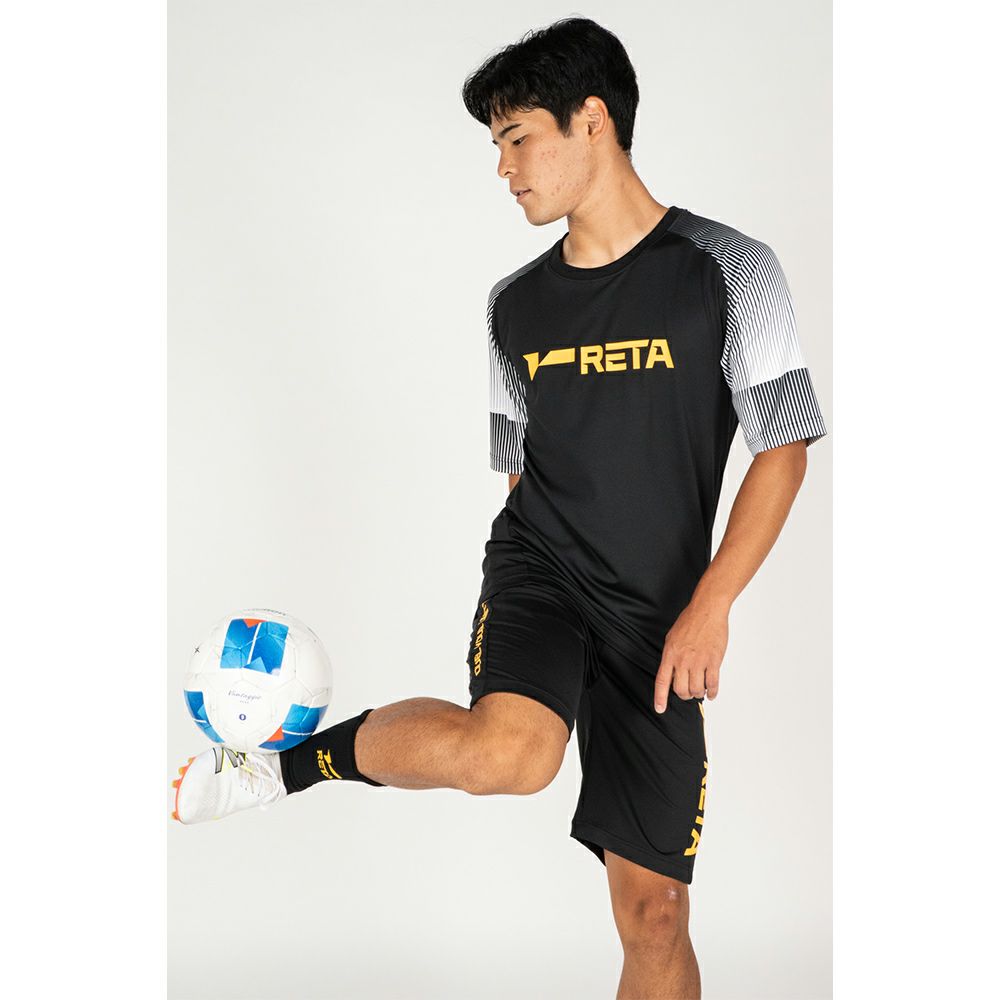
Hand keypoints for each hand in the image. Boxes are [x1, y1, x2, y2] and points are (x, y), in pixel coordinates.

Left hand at [654, 597, 729, 711]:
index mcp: (670, 654)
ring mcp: (699, 662)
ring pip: (696, 689)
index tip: (660, 709)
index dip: (660, 697)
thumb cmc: (689, 621)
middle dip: (684, 695)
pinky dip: (712, 692)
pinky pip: (712, 684)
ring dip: (698, 693)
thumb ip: (671, 656)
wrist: (707, 611)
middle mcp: (683, 660)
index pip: (662, 681)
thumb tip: (671, 673)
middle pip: (681, 690)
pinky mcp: (713, 661)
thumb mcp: (672, 638)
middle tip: (688, 692)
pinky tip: (711, 693)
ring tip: (700, 690)